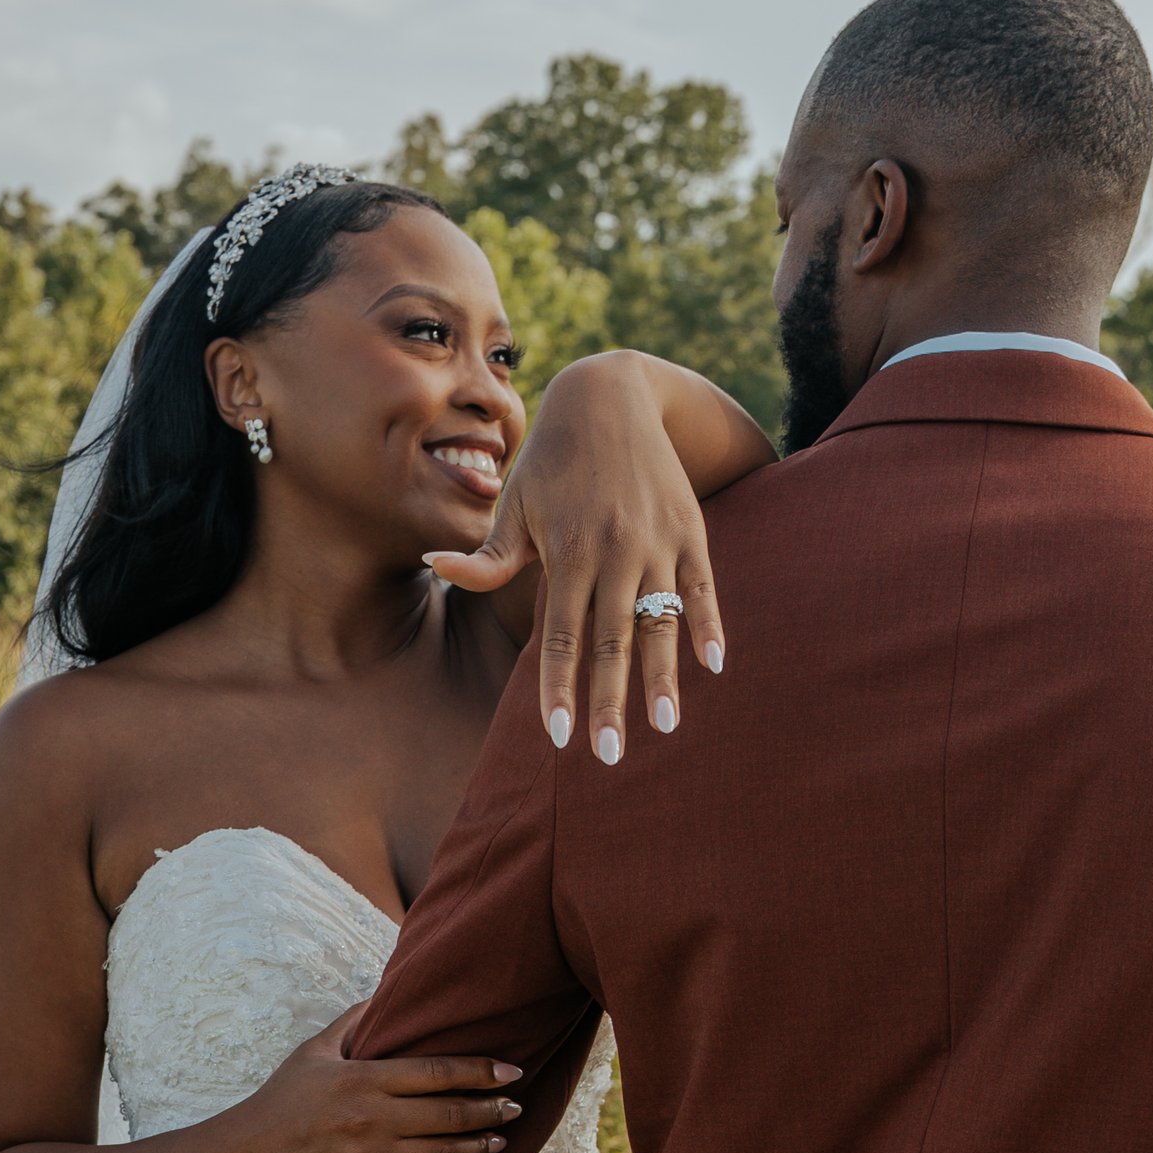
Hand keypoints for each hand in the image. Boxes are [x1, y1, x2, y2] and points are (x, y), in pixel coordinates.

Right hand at [210, 1006, 523, 1152]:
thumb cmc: (279, 1102)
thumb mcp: (312, 1052)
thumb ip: (352, 1022)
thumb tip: (385, 993)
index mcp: (364, 1080)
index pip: (438, 1072)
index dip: (481, 1071)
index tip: (511, 1071)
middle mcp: (374, 1120)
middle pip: (451, 1113)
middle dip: (491, 1109)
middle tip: (516, 1106)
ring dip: (480, 1145)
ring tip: (501, 1138)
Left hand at [427, 351, 732, 765]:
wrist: (611, 396)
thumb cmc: (551, 460)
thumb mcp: (514, 503)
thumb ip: (487, 554)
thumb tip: (438, 569)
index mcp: (566, 552)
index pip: (561, 637)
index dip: (560, 690)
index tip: (559, 738)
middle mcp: (613, 551)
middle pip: (610, 641)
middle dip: (609, 703)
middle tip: (611, 757)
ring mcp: (656, 542)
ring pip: (659, 621)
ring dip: (663, 677)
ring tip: (666, 726)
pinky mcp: (690, 530)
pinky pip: (702, 587)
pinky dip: (710, 625)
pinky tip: (714, 666)